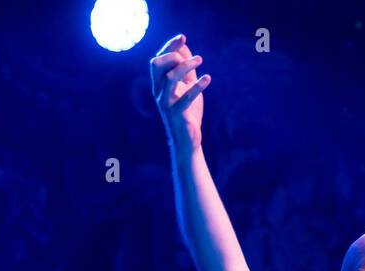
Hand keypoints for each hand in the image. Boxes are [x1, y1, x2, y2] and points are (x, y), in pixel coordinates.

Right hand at [151, 33, 210, 147]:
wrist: (188, 140)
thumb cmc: (187, 112)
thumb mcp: (186, 86)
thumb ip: (185, 68)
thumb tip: (185, 47)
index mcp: (159, 83)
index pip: (158, 58)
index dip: (169, 46)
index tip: (183, 37)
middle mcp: (158, 91)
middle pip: (156, 64)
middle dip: (172, 53)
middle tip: (192, 56)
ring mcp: (165, 102)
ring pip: (169, 77)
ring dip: (186, 65)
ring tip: (201, 60)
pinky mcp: (176, 113)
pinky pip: (185, 97)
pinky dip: (197, 86)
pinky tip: (208, 78)